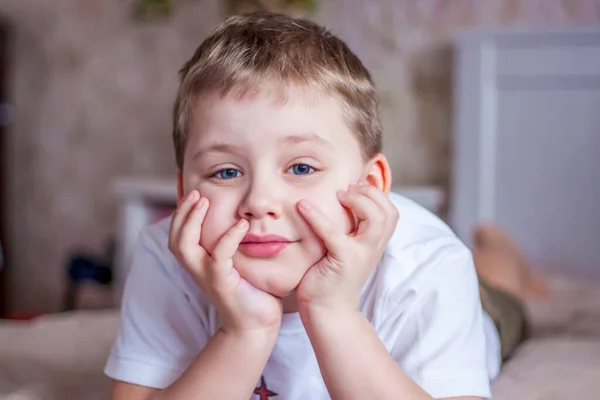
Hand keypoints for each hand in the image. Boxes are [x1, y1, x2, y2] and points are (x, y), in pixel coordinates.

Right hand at [169, 190, 282, 334]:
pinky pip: (219, 257)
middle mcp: (197, 270)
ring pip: (185, 247)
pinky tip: (241, 224)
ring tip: (205, 202)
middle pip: (175, 239)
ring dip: (192, 221)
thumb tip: (242, 216)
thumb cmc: (251, 291)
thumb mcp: (237, 263)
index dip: (181, 214)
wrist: (256, 325)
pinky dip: (228, 238)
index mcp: (198, 264)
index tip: (193, 194)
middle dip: (182, 213)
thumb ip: (232, 244)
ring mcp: (207, 277)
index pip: (178, 236)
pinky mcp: (222, 284)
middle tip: (196, 193)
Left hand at [296, 182, 398, 314]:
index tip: (355, 186)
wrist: (327, 312)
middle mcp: (373, 248)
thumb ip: (346, 230)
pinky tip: (302, 205)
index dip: (376, 194)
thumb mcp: (342, 249)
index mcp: (374, 244)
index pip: (390, 212)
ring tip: (338, 195)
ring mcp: (361, 255)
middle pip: (389, 213)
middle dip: (370, 194)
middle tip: (347, 189)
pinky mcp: (343, 261)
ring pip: (376, 219)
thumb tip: (335, 202)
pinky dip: (317, 216)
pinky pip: (333, 232)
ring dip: (357, 201)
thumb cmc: (329, 278)